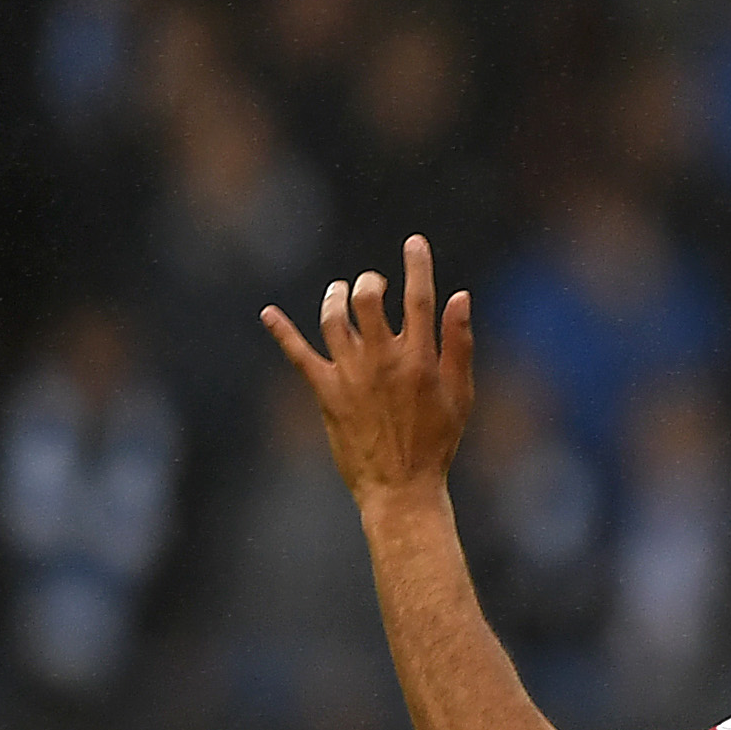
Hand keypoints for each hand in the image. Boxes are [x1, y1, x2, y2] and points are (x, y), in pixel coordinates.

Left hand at [260, 235, 472, 500]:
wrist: (401, 487)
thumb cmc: (438, 443)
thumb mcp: (462, 394)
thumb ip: (460, 344)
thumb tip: (460, 298)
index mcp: (421, 359)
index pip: (419, 299)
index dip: (417, 266)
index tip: (414, 242)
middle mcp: (383, 360)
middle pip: (368, 300)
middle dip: (369, 283)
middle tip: (372, 284)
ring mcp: (351, 374)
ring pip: (334, 319)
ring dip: (335, 298)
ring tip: (339, 292)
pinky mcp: (325, 392)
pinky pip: (298, 354)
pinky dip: (282, 331)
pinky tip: (268, 313)